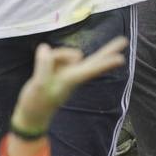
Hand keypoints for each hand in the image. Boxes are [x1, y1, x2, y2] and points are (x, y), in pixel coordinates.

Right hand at [10, 37, 128, 135]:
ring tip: (43, 73)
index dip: (105, 64)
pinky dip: (48, 58)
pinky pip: (54, 55)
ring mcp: (66, 72)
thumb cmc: (36, 104)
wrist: (30, 115)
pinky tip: (42, 68)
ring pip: (66, 53)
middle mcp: (73, 75)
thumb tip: (45, 47)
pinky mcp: (58, 70)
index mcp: (71, 80)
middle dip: (108, 50)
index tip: (121, 59)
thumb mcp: (37, 87)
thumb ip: (43, 66)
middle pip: (94, 61)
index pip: (91, 70)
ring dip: (56, 56)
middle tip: (124, 41)